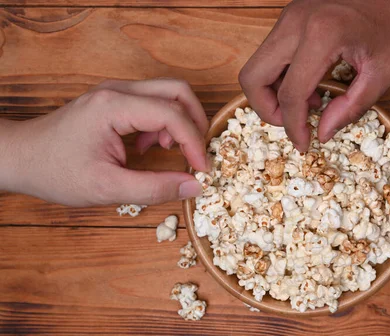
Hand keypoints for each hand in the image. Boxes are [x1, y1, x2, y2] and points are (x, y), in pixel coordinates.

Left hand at [0, 78, 209, 206]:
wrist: (19, 157)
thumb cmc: (55, 171)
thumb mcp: (106, 189)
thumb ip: (154, 189)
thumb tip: (194, 188)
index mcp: (113, 107)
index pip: (171, 114)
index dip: (194, 142)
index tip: (201, 169)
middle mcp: (118, 91)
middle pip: (177, 91)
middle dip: (195, 123)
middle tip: (195, 154)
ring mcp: (115, 92)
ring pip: (168, 94)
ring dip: (178, 123)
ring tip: (164, 152)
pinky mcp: (114, 99)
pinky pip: (153, 102)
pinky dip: (162, 124)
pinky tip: (145, 148)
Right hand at [239, 0, 389, 150]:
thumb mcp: (384, 71)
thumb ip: (352, 106)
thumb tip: (322, 133)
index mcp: (321, 35)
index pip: (291, 93)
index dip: (293, 126)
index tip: (304, 144)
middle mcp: (294, 24)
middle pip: (252, 77)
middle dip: (267, 110)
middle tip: (293, 123)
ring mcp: (287, 18)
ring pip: (255, 66)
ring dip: (271, 94)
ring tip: (307, 104)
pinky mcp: (287, 17)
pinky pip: (268, 55)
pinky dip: (279, 78)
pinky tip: (309, 85)